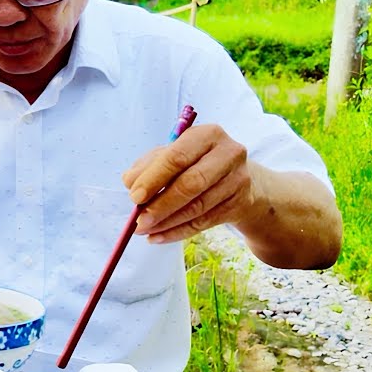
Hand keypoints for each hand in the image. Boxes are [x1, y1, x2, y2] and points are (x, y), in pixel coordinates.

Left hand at [121, 123, 258, 243]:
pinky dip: (178, 232)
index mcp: (207, 135)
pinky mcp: (241, 203)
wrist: (239, 179)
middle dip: (160, 205)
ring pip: (197, 207)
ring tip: (145, 230)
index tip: (134, 197)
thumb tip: (130, 182)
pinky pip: (204, 222)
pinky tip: (159, 236)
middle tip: (139, 220)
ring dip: (167, 222)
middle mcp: (228, 154)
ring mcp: (238, 179)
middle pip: (190, 184)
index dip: (153, 179)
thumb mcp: (172, 155)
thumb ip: (148, 165)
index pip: (176, 157)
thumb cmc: (197, 163)